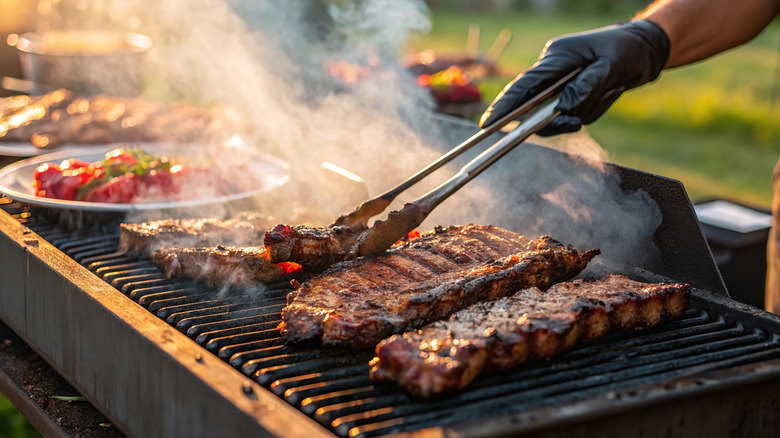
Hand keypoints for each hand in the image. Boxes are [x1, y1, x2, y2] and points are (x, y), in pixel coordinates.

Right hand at [479, 20, 669, 134]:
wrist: (647, 49)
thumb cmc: (627, 50)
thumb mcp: (611, 66)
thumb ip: (586, 87)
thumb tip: (563, 109)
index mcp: (556, 58)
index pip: (523, 86)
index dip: (504, 105)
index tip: (488, 124)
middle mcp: (553, 71)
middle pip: (538, 105)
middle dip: (554, 117)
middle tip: (573, 122)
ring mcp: (562, 84)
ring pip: (561, 114)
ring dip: (587, 109)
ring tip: (612, 88)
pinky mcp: (572, 94)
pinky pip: (576, 114)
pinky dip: (594, 109)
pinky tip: (613, 89)